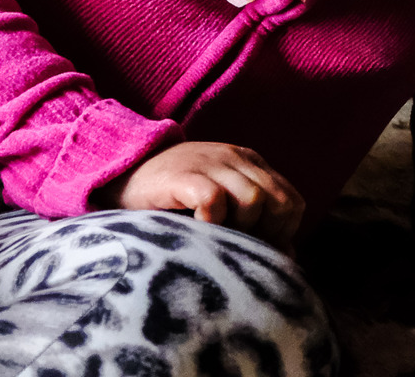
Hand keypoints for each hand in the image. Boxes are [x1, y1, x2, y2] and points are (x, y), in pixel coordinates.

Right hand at [96, 141, 304, 250]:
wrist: (122, 175)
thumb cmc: (173, 200)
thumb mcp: (221, 205)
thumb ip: (254, 221)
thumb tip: (287, 256)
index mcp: (249, 163)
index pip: (292, 201)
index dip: (283, 232)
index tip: (257, 250)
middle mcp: (235, 159)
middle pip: (279, 201)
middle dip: (266, 234)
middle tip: (239, 248)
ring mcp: (210, 163)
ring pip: (253, 199)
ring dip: (240, 229)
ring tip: (216, 238)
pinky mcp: (184, 175)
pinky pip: (215, 200)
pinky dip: (213, 223)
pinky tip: (197, 230)